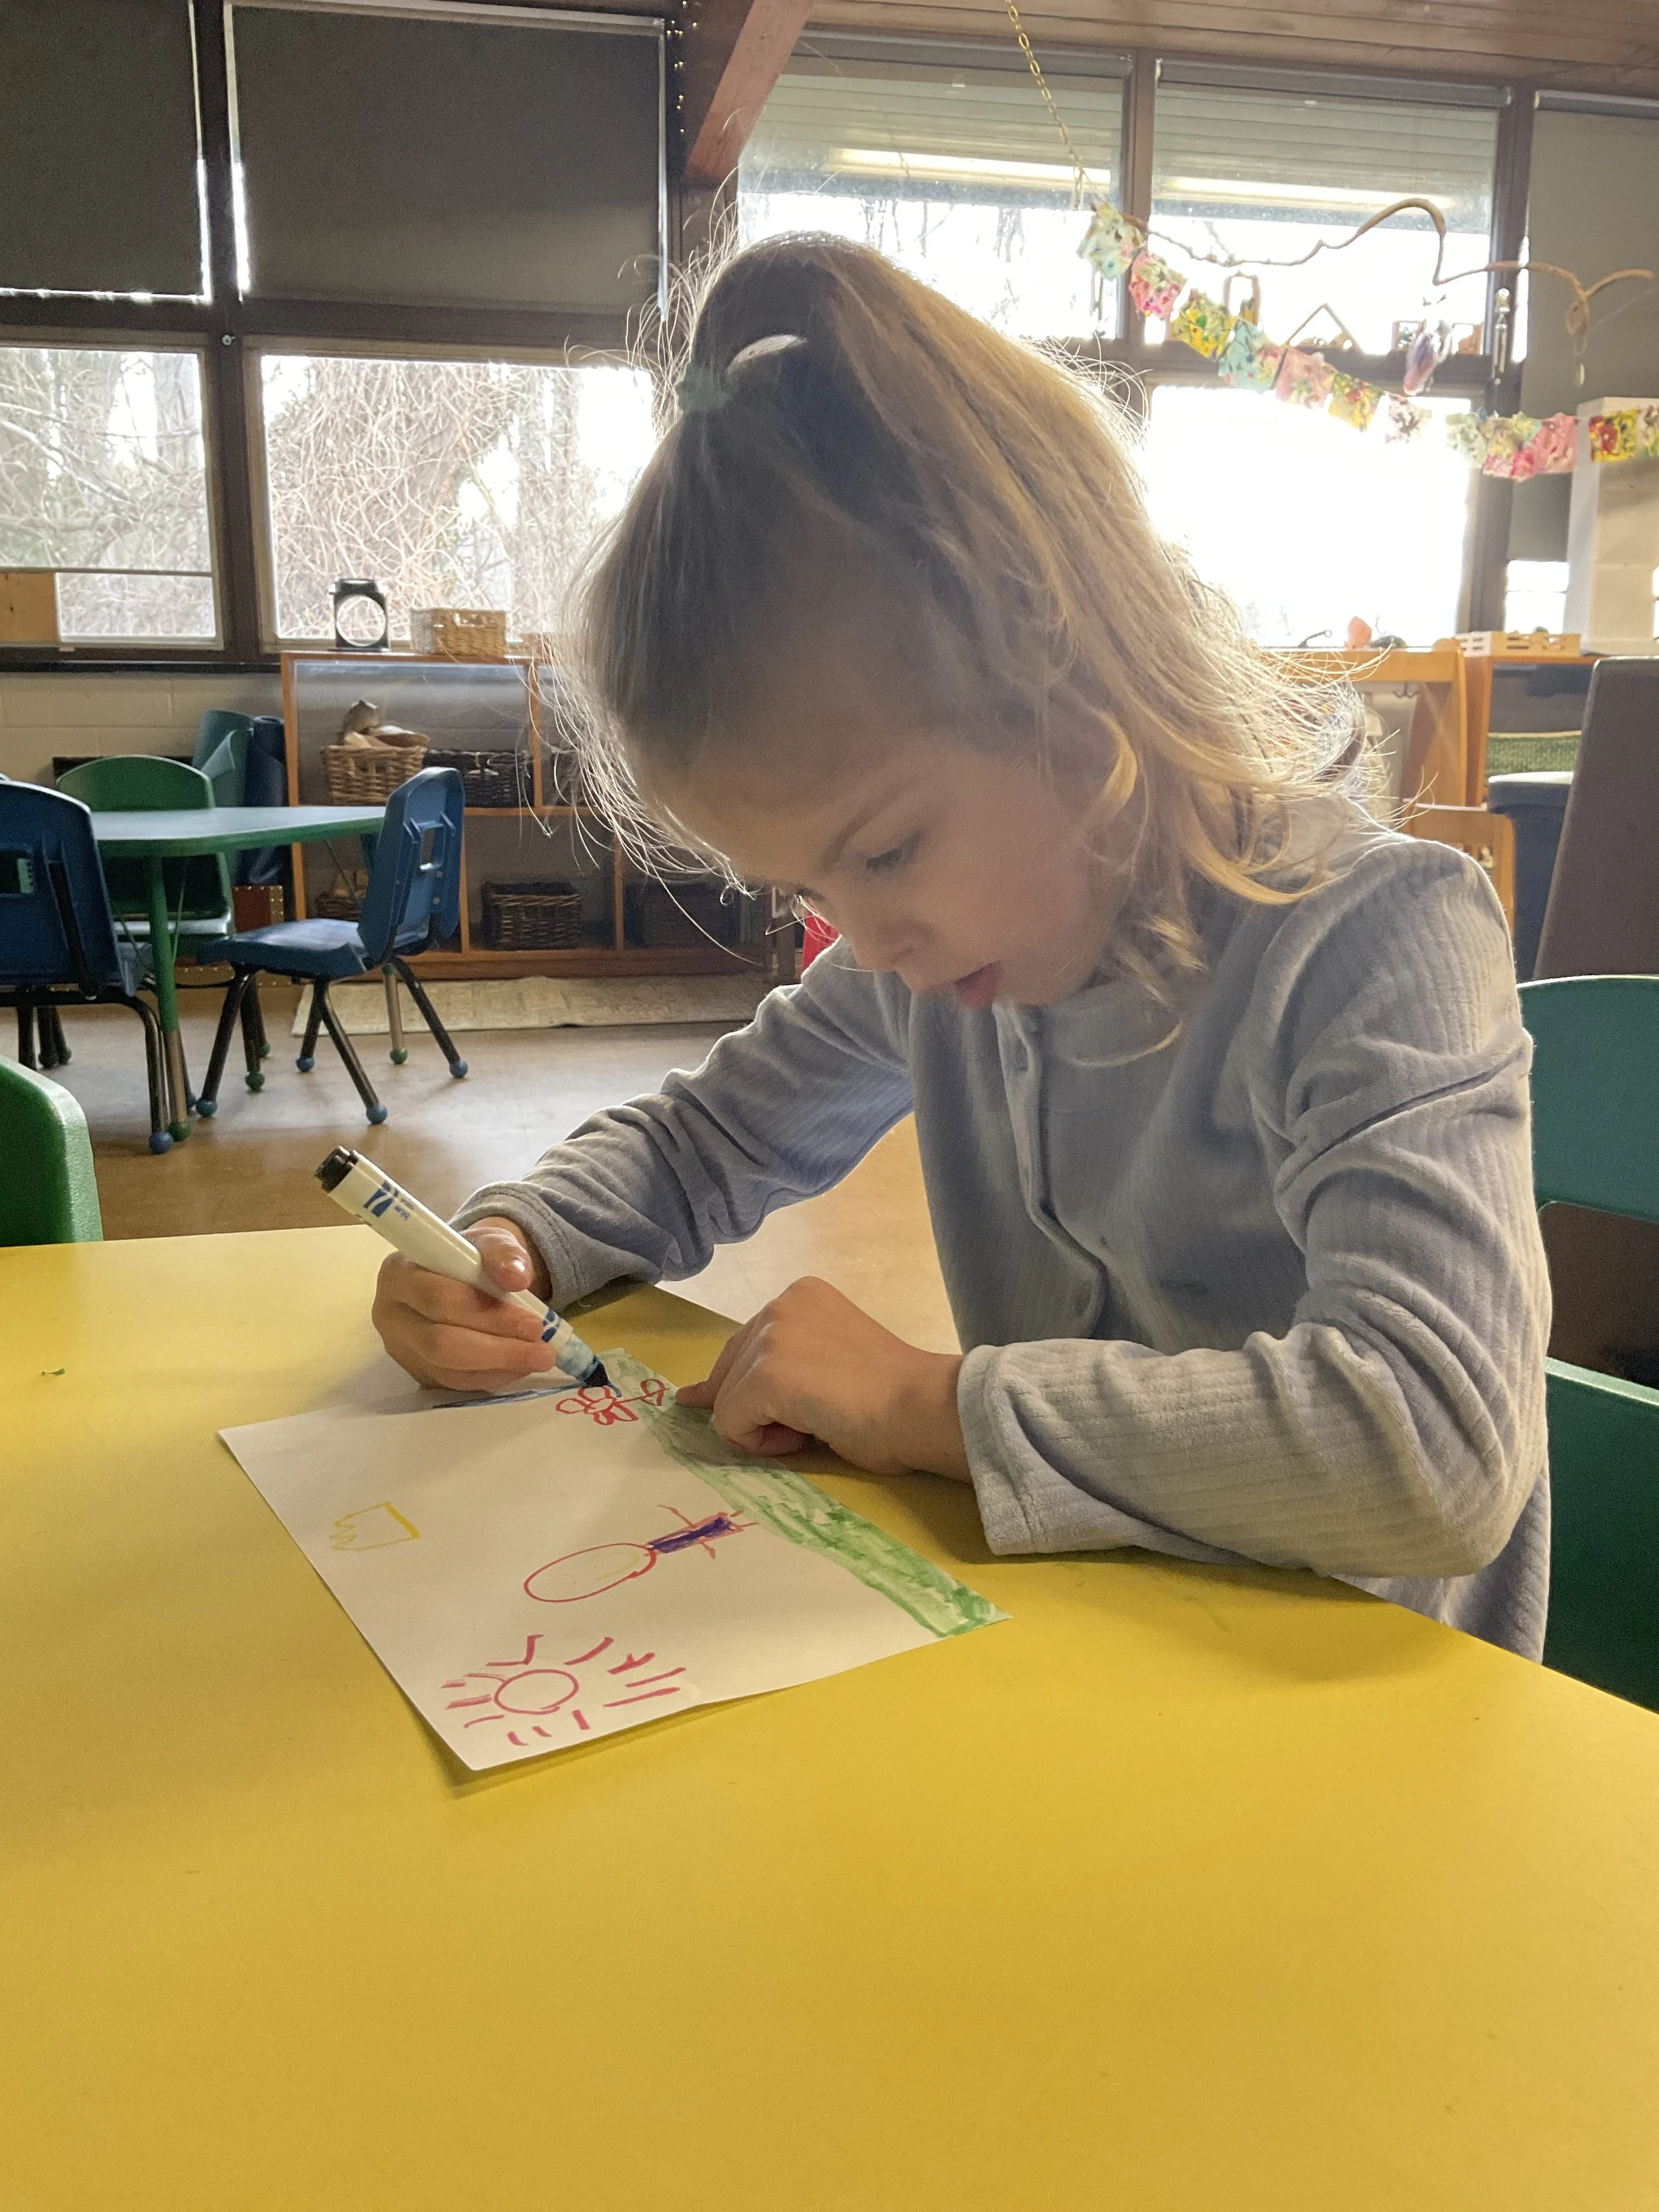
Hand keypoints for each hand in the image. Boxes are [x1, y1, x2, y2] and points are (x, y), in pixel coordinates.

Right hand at [372, 1216, 557, 1389]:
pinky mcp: (417, 1371)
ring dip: (500, 1366)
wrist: (460, 1276)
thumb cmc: (470, 1258)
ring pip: (448, 1369)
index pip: (438, 1299)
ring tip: (539, 1357)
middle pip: (441, 1342)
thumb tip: (516, 1277)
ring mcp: (402, 1348)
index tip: (534, 1321)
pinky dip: (492, 1377)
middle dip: (498, 1348)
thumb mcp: (489, 1242)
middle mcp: (390, 1314)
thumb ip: (503, 1253)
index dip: (486, 1313)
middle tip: (543, 1348)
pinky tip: (519, 1366)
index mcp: (399, 1273)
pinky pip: (455, 1383)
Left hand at [676, 1277, 968, 1479]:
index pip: (745, 1347)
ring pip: (727, 1401)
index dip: (751, 1388)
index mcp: (800, 1295)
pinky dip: (759, 1443)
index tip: (787, 1408)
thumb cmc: (890, 1397)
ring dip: (763, 1427)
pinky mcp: (766, 1376)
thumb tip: (690, 1396)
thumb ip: (771, 1366)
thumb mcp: (822, 1361)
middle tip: (812, 1420)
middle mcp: (780, 1305)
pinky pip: (730, 1424)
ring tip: (815, 1425)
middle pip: (729, 1372)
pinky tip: (804, 1435)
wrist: (922, 1408)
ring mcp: (772, 1338)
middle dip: (757, 1407)